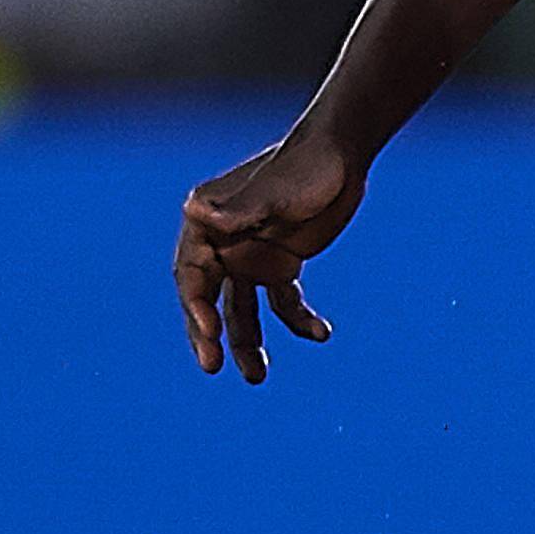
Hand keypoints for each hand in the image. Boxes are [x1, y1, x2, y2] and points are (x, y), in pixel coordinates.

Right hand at [176, 128, 363, 380]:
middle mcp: (223, 245)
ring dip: (248, 343)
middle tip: (214, 367)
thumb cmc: (304, 167)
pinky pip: (284, 302)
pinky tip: (320, 333)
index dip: (196, 309)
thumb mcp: (275, 193)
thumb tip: (193, 209)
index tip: (210, 337)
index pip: (192, 277)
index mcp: (207, 226)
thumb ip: (240, 211)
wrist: (342, 154)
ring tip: (256, 378)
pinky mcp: (282, 263)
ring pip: (242, 310)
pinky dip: (298, 320)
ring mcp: (252, 256)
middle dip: (211, 335)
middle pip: (209, 300)